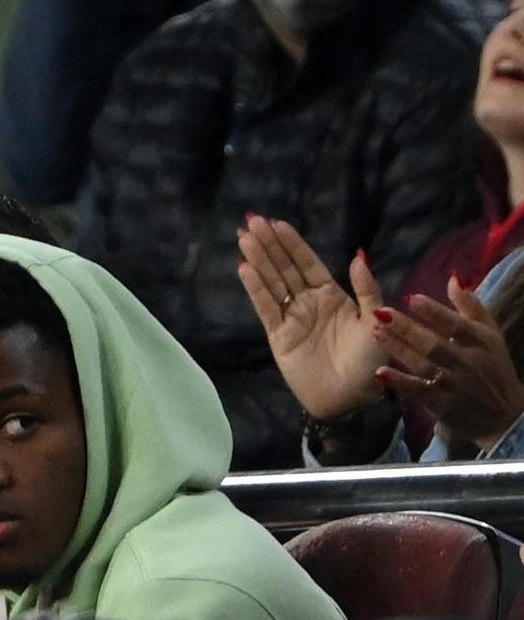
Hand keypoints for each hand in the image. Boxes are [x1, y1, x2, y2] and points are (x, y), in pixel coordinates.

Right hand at [237, 215, 387, 417]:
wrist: (351, 398)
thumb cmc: (369, 361)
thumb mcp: (377, 320)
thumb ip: (366, 288)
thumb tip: (357, 255)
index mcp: (332, 295)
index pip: (308, 263)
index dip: (292, 243)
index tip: (277, 223)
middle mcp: (308, 302)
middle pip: (284, 267)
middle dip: (269, 244)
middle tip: (252, 221)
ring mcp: (291, 318)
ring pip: (272, 282)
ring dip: (258, 260)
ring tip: (243, 237)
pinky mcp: (278, 336)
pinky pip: (265, 307)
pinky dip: (255, 288)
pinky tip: (245, 268)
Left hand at [372, 275, 523, 450]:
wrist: (504, 417)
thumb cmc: (493, 368)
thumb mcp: (490, 335)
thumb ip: (471, 306)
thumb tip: (453, 278)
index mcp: (481, 341)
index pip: (457, 325)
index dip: (435, 312)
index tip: (411, 297)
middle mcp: (467, 362)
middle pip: (434, 344)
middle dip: (407, 328)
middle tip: (380, 312)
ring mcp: (453, 385)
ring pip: (422, 365)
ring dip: (398, 349)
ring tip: (374, 332)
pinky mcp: (441, 404)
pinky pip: (418, 392)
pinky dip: (400, 383)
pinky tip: (380, 373)